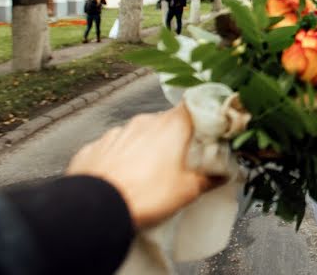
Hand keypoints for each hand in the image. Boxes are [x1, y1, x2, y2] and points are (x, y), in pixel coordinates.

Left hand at [66, 103, 216, 228]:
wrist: (96, 209)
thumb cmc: (144, 195)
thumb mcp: (187, 192)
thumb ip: (208, 179)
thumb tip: (221, 176)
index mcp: (171, 126)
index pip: (193, 106)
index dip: (202, 117)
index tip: (207, 132)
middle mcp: (144, 122)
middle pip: (166, 122)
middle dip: (174, 139)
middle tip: (180, 162)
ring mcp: (117, 133)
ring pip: (139, 135)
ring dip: (146, 148)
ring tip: (148, 175)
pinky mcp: (95, 147)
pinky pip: (114, 148)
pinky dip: (121, 159)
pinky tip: (123, 179)